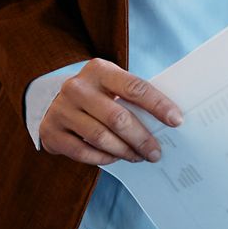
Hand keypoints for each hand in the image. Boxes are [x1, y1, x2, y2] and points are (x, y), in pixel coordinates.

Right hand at [40, 58, 183, 165]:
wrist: (52, 103)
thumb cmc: (95, 94)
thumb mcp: (111, 84)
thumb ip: (133, 96)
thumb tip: (169, 119)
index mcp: (98, 70)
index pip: (134, 87)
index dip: (158, 105)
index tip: (176, 121)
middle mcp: (77, 88)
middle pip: (117, 117)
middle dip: (142, 138)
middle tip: (156, 152)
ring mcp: (61, 110)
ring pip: (101, 137)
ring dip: (125, 151)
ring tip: (139, 157)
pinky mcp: (51, 133)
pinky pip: (83, 151)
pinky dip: (103, 158)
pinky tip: (116, 158)